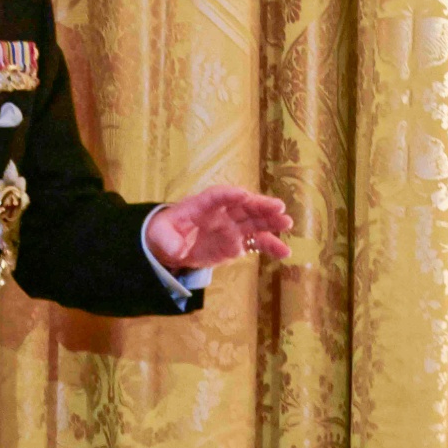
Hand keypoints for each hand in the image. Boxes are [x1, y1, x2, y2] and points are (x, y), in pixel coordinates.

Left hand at [146, 186, 293, 270]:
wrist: (172, 244)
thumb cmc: (166, 232)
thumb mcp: (160, 235)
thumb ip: (168, 240)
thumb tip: (176, 250)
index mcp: (202, 204)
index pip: (218, 196)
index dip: (230, 195)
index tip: (243, 196)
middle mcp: (222, 212)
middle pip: (244, 206)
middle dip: (261, 206)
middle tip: (279, 207)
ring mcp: (232, 227)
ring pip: (255, 222)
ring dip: (271, 222)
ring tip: (287, 224)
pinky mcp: (238, 243)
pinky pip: (257, 243)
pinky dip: (271, 246)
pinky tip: (285, 252)